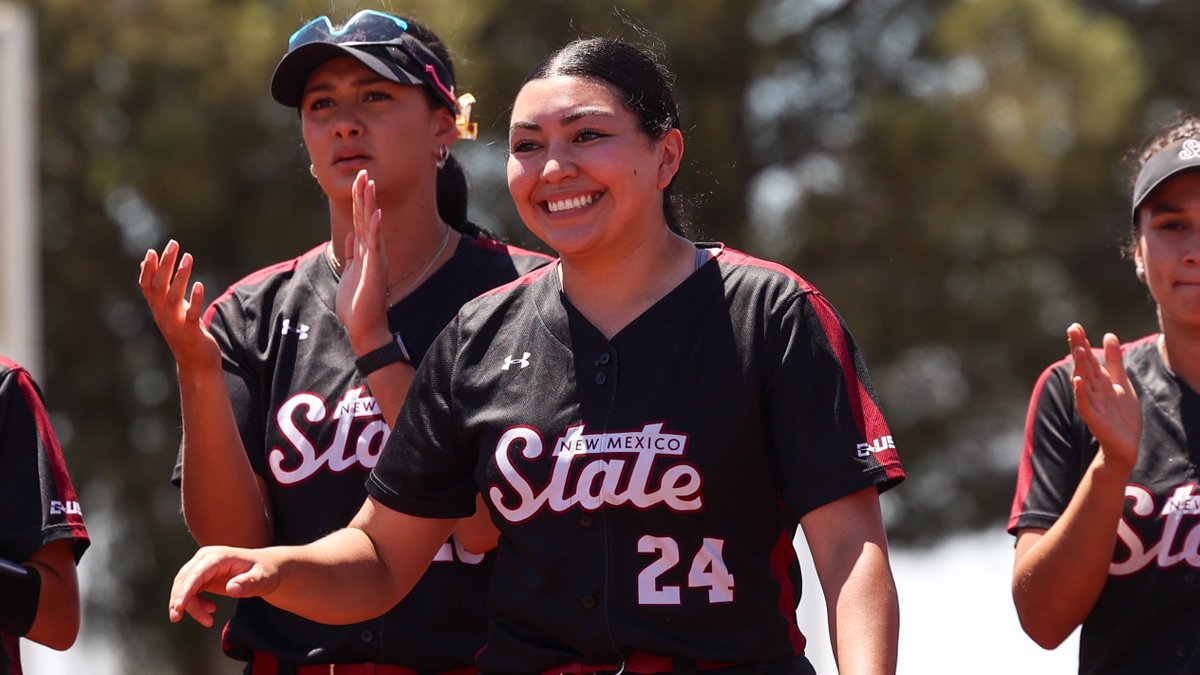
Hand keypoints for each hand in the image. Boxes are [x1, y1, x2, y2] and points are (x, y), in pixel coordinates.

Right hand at [139, 240, 220, 371]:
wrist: (196, 364)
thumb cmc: (184, 332)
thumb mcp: (170, 310)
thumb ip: (161, 289)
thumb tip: (148, 262)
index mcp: (157, 310)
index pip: (146, 286)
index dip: (148, 269)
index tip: (152, 251)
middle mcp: (163, 316)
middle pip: (159, 287)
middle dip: (165, 265)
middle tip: (173, 245)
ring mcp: (175, 325)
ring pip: (173, 298)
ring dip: (180, 276)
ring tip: (188, 257)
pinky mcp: (191, 333)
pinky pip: (191, 314)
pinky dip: (195, 299)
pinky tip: (199, 285)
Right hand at [168, 546, 280, 626]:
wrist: (266, 569)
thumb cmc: (266, 573)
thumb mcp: (263, 579)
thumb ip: (249, 584)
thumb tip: (231, 589)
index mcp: (219, 556)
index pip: (196, 574)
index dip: (185, 591)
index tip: (178, 608)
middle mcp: (206, 557)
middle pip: (185, 580)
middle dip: (180, 601)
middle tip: (178, 619)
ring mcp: (202, 565)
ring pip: (183, 587)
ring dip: (188, 606)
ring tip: (208, 621)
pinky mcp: (202, 575)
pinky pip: (189, 591)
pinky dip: (194, 604)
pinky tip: (211, 610)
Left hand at [335, 170, 392, 350]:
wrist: (364, 326)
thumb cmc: (357, 303)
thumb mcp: (350, 272)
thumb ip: (352, 254)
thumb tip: (350, 236)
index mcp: (365, 251)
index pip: (361, 220)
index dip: (360, 200)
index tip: (360, 180)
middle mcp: (372, 251)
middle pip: (366, 217)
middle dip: (364, 195)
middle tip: (363, 172)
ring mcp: (375, 259)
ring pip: (370, 226)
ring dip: (369, 205)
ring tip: (369, 184)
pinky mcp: (374, 270)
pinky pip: (374, 246)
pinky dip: (374, 229)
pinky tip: (375, 214)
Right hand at [1067, 323, 1141, 471]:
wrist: (1124, 445)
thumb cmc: (1121, 416)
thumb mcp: (1121, 383)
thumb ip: (1114, 361)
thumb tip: (1108, 335)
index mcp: (1099, 381)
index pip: (1089, 358)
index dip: (1082, 342)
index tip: (1075, 326)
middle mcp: (1092, 390)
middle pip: (1084, 366)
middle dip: (1079, 348)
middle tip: (1073, 330)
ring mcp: (1092, 404)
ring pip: (1083, 382)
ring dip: (1079, 366)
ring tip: (1078, 350)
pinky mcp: (1094, 419)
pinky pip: (1085, 405)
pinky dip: (1080, 393)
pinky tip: (1077, 381)